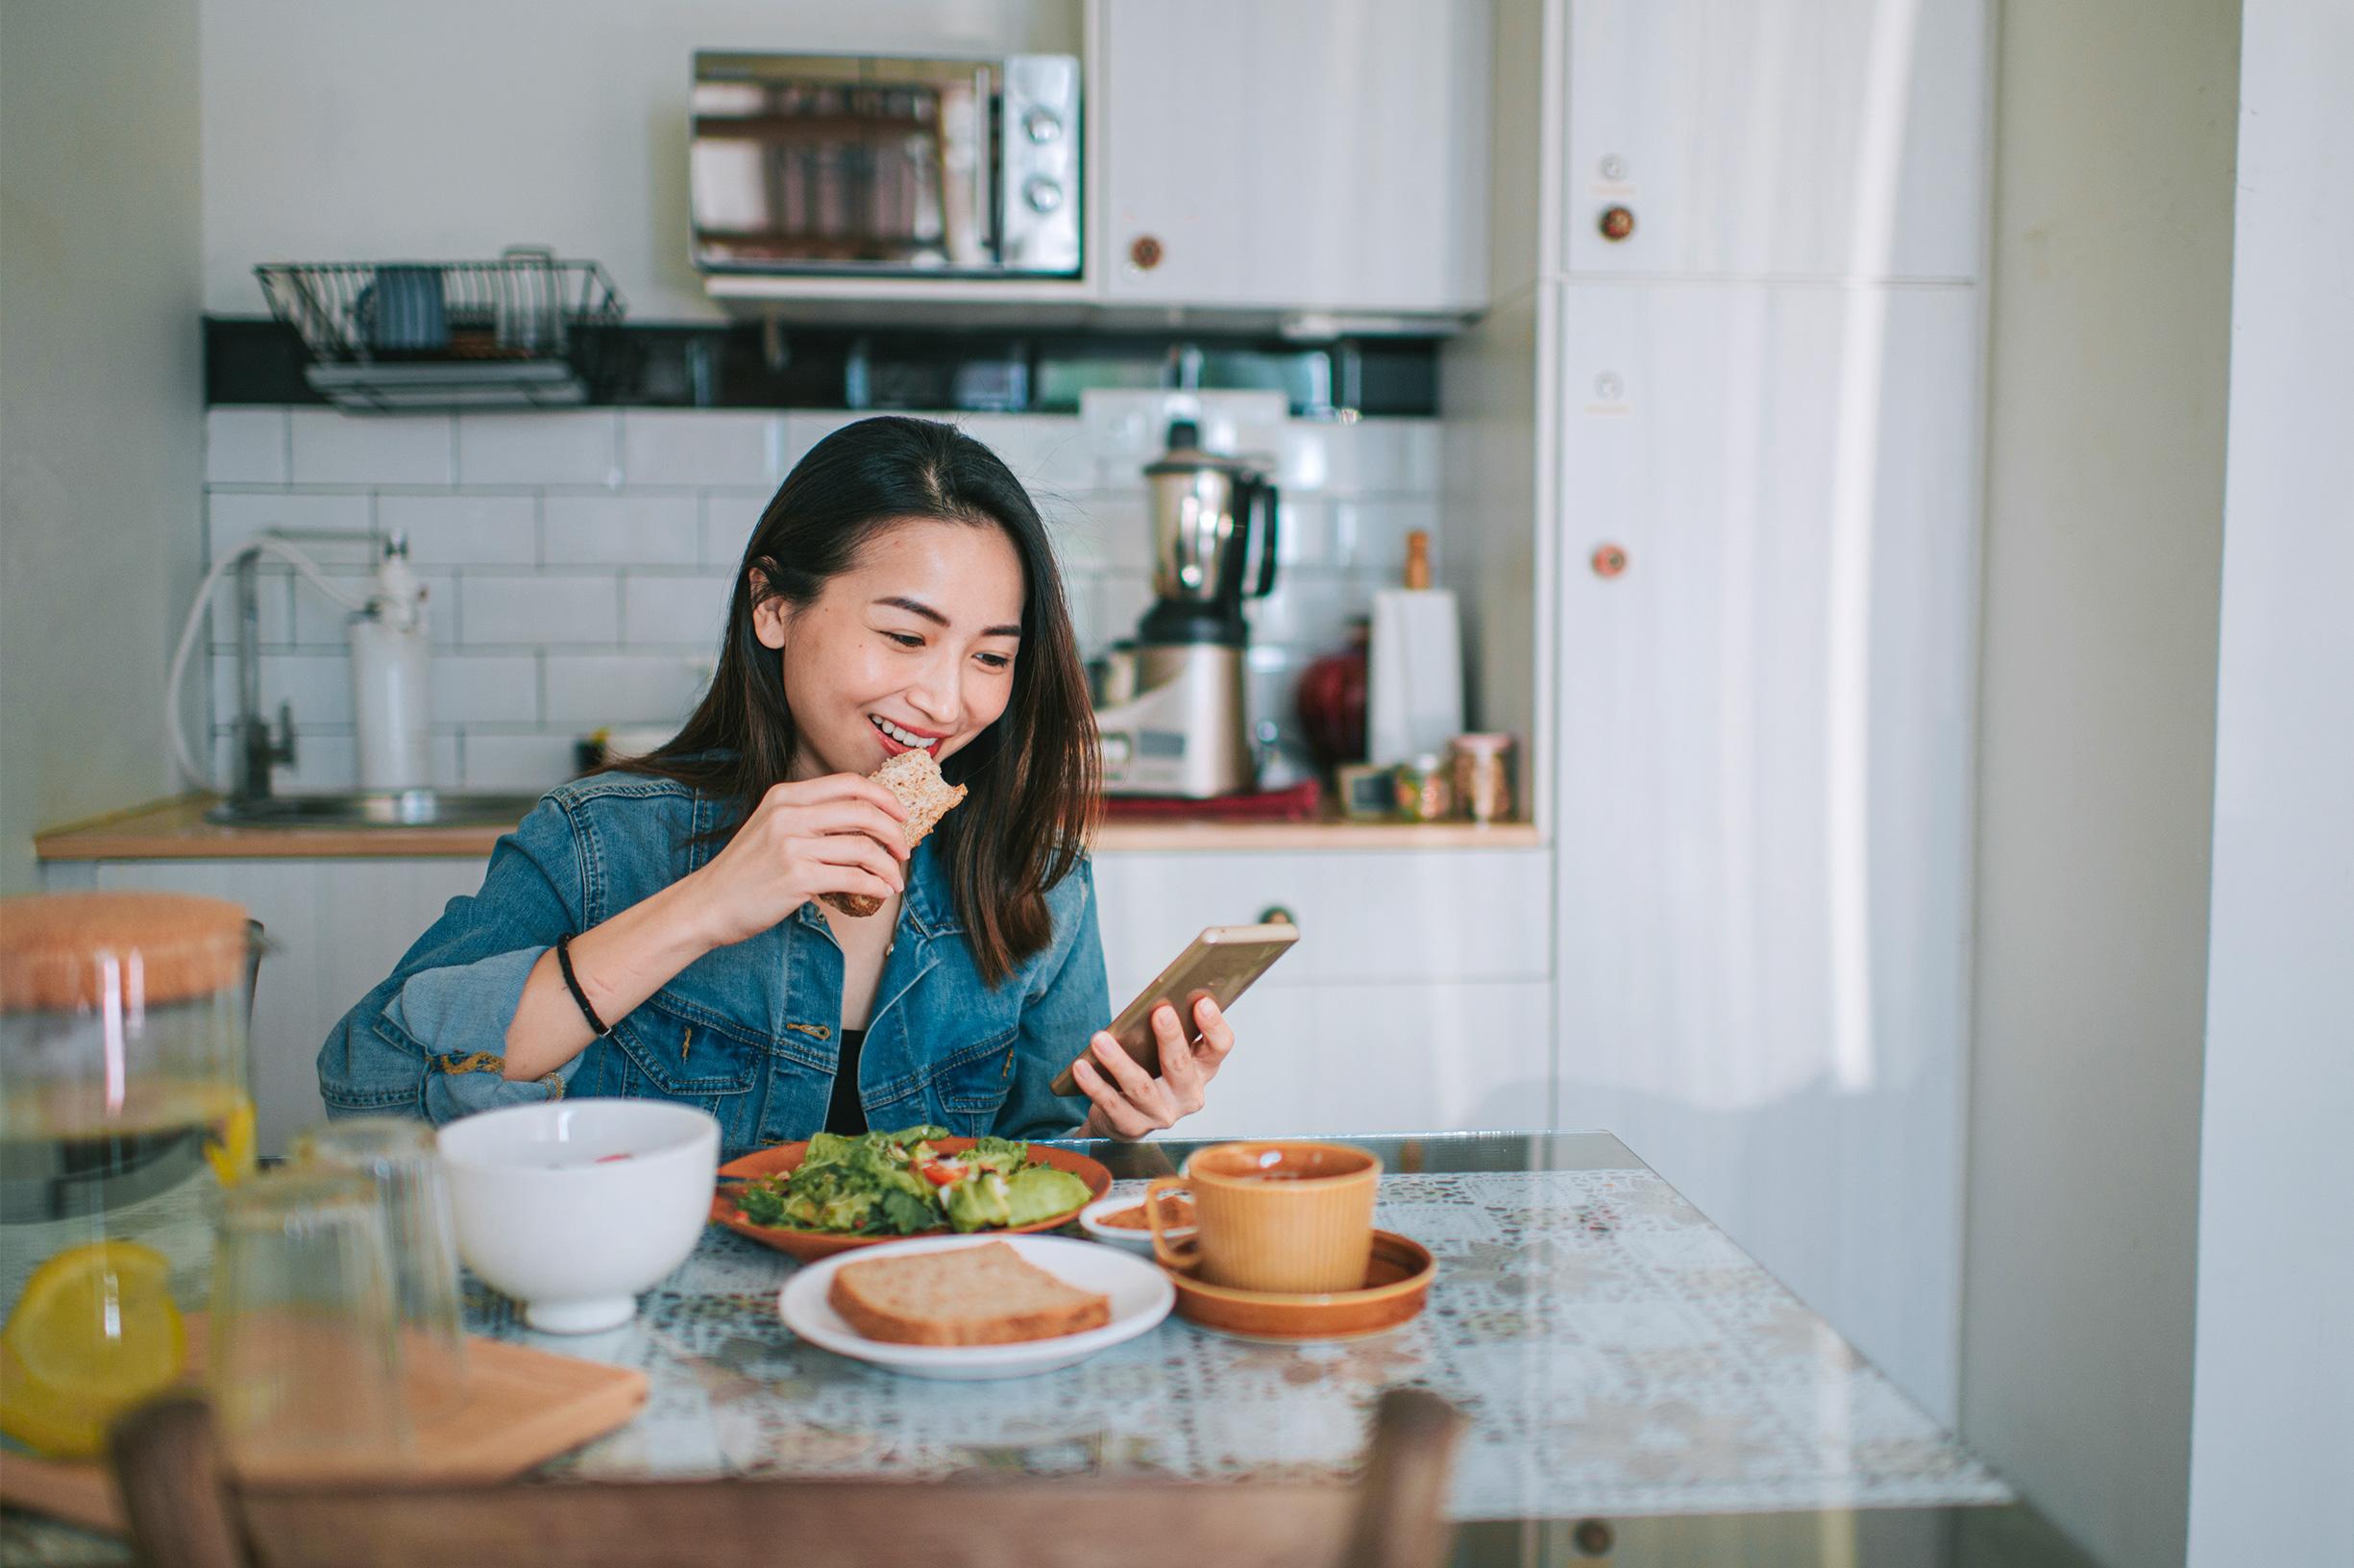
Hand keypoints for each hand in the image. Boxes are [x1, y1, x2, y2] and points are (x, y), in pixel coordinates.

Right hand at [681, 774, 909, 948]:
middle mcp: (789, 815)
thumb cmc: (745, 870)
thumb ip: (809, 817)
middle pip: (863, 812)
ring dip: (888, 866)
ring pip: (863, 848)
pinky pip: (853, 878)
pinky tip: (880, 892)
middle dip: (894, 831)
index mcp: (786, 795)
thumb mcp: (771, 826)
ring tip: (895, 879)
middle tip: (904, 850)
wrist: (708, 903)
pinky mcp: (796, 877)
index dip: (883, 797)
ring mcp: (791, 845)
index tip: (901, 815)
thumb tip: (864, 820)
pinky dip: (875, 886)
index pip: (849, 783)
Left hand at [1073, 996, 1235, 1139]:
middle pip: (1181, 1066)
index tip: (1203, 1002)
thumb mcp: (1163, 1052)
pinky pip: (1112, 1103)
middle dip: (1171, 1038)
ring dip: (1119, 1061)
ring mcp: (1161, 1114)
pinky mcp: (1132, 1126)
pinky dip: (1094, 1085)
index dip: (1214, 1026)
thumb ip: (1165, 1031)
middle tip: (1160, 1011)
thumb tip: (1152, 999)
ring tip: (1100, 1039)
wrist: (1124, 1117)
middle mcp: (1188, 1094)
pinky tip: (1081, 1067)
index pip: (1219, 1048)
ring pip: (1141, 1086)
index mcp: (1202, 1069)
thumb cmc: (1149, 1071)